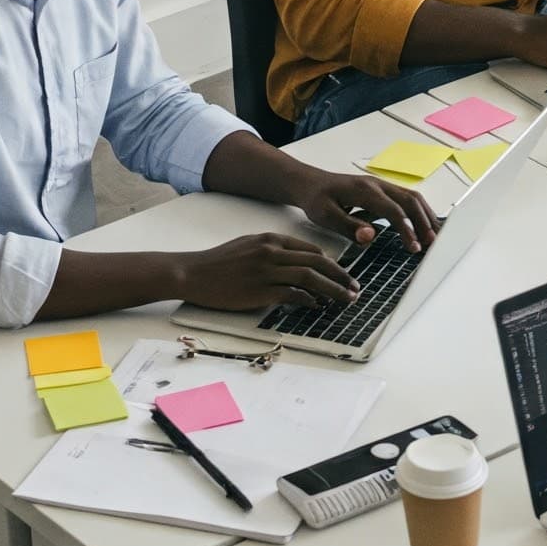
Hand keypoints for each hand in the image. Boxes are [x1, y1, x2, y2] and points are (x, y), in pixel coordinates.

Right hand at [177, 233, 359, 310]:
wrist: (192, 272)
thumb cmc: (219, 262)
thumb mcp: (249, 245)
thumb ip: (274, 250)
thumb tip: (298, 264)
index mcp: (271, 239)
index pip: (311, 250)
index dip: (331, 263)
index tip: (342, 274)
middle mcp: (272, 252)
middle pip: (317, 262)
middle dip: (340, 275)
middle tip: (354, 287)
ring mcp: (266, 271)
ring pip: (310, 278)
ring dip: (333, 289)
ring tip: (346, 298)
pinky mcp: (259, 291)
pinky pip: (292, 295)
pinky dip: (309, 300)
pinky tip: (316, 306)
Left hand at [298, 169, 437, 250]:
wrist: (310, 183)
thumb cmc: (316, 200)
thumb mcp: (325, 216)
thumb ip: (348, 226)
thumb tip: (371, 236)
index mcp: (364, 191)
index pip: (393, 210)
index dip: (407, 228)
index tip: (414, 247)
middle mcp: (378, 185)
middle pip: (410, 200)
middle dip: (424, 222)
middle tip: (432, 244)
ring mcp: (382, 186)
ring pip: (412, 197)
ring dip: (425, 216)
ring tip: (433, 237)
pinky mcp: (383, 190)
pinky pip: (407, 198)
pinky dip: (419, 212)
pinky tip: (424, 225)